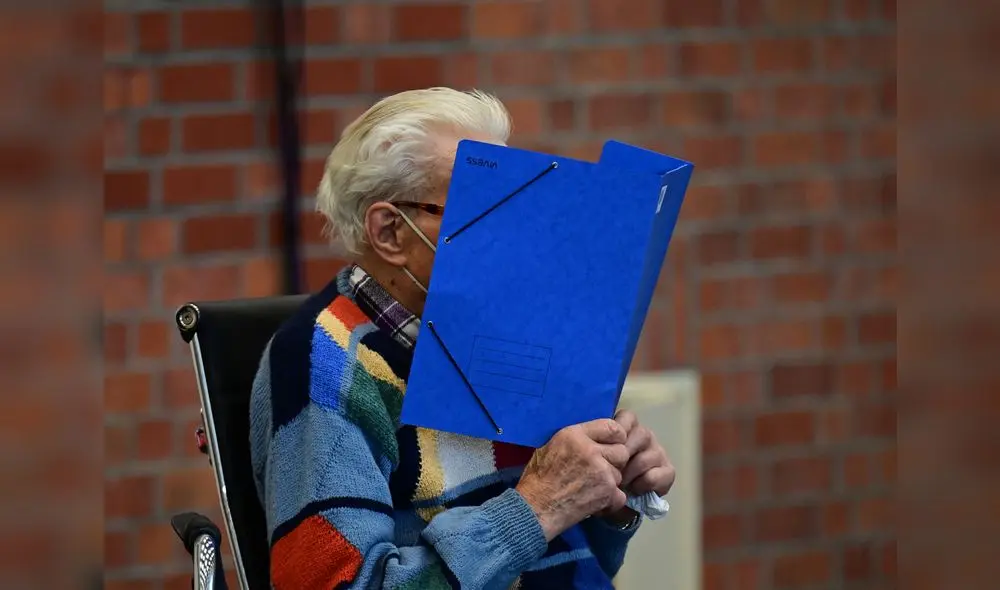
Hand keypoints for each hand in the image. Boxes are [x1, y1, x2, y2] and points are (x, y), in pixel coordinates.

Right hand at [515, 419, 629, 540]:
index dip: (615, 438)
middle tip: (599, 471)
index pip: (612, 427)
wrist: (535, 508)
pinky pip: (621, 496)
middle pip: (621, 452)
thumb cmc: (538, 479)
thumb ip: (577, 440)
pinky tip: (595, 503)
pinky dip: (611, 502)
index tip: (610, 446)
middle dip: (614, 462)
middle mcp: (591, 450)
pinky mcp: (607, 493)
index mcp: (575, 435)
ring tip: (590, 489)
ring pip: (620, 475)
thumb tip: (595, 440)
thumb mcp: (551, 446)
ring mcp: (601, 472)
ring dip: (609, 483)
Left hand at [597, 409, 675, 524]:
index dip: (618, 429)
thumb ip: (595, 445)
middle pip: (641, 434)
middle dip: (624, 455)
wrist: (613, 503)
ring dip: (632, 472)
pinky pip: (661, 473)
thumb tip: (592, 441)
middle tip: (611, 469)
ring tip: (619, 484)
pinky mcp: (667, 471)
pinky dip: (645, 483)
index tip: (606, 446)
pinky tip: (634, 489)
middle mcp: (645, 437)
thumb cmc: (599, 477)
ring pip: (650, 455)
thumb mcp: (593, 460)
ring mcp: (658, 453)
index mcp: (627, 429)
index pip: (628, 417)